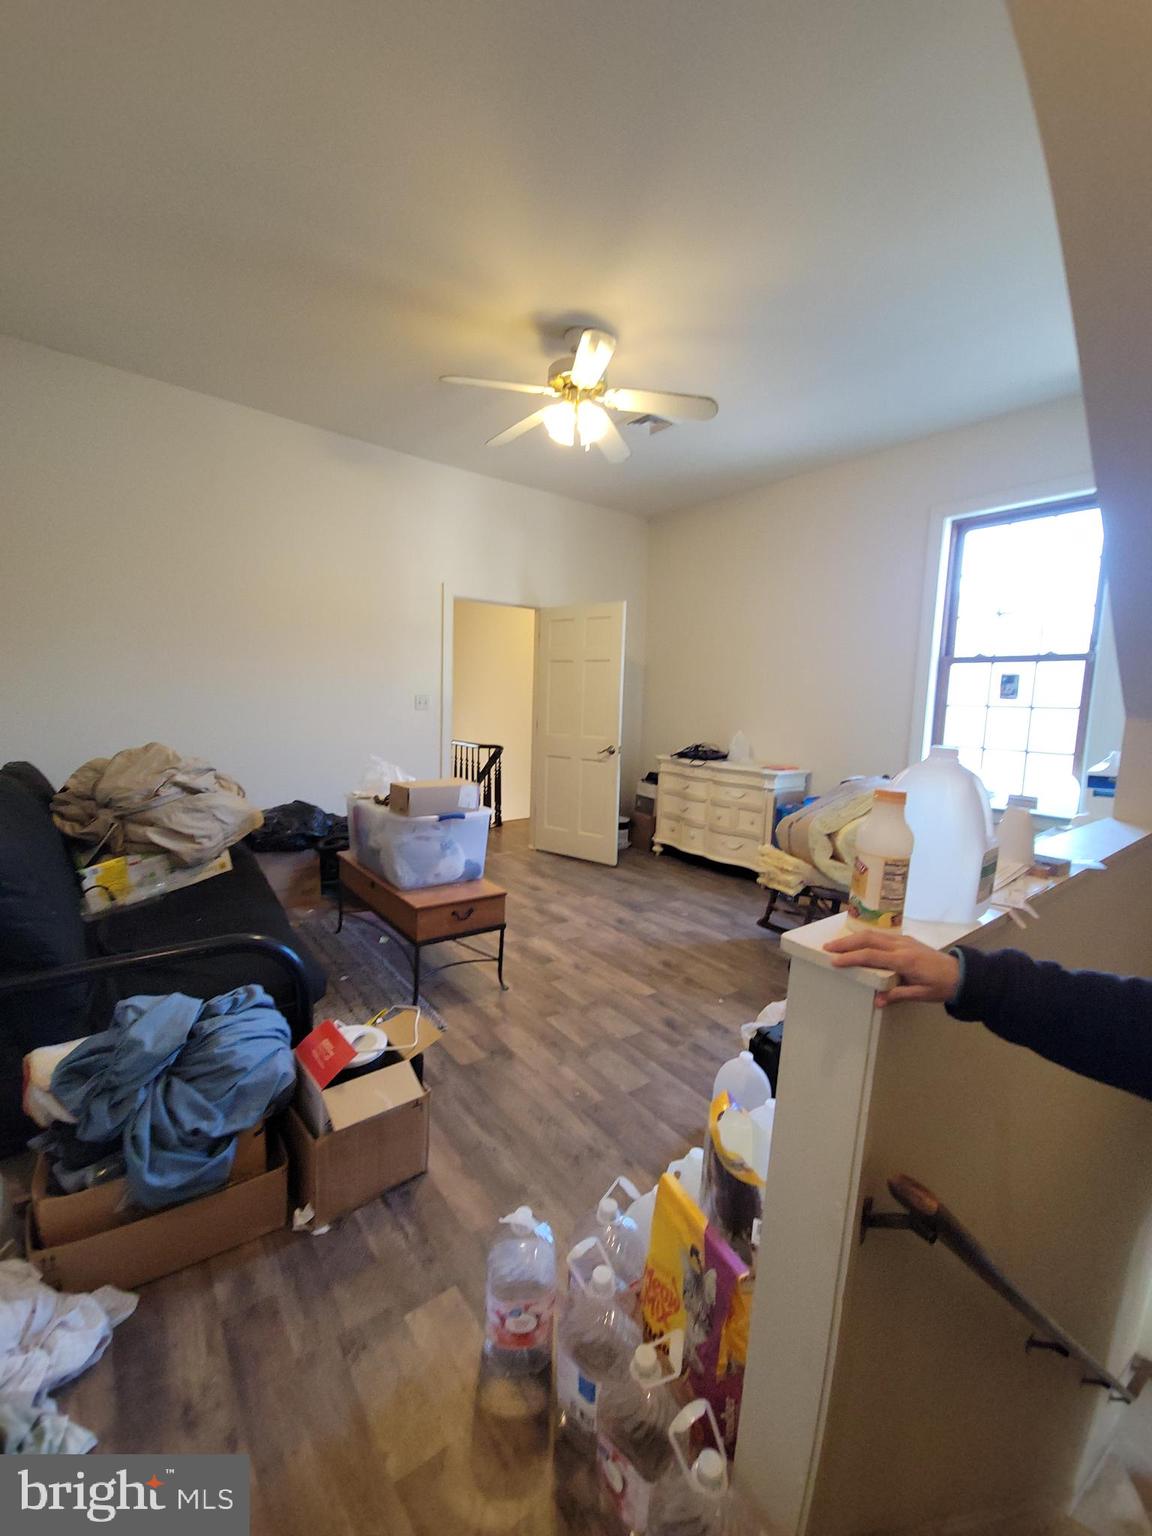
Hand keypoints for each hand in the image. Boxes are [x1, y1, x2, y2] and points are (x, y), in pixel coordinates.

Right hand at [822, 930, 961, 1007]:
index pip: (872, 956)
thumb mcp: (921, 994)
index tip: (834, 960)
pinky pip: (881, 935)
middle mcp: (902, 945)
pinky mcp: (905, 940)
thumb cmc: (941, 986)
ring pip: (873, 934)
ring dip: (853, 938)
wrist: (961, 973)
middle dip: (846, 943)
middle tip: (827, 947)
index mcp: (905, 960)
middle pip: (868, 939)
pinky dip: (865, 937)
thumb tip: (877, 1001)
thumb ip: (899, 995)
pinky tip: (856, 942)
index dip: (852, 958)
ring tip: (836, 944)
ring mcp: (904, 940)